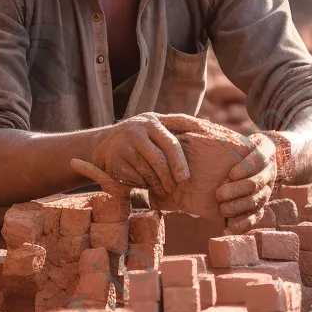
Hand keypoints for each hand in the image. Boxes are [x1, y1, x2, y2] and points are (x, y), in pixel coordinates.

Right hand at [70, 113, 189, 200]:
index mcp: (151, 121)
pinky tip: (147, 185)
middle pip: (160, 159)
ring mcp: (124, 146)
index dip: (180, 162)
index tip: (185, 177)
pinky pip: (137, 179)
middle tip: (178, 186)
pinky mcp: (115, 162)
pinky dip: (145, 185)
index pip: (171, 142)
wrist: (101, 145)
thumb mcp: (155, 125)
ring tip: (165, 190)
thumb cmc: (138, 137)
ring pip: (149, 172)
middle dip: (171, 176)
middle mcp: (136, 130)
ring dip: (159, 184)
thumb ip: (176, 125)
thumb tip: (210, 127)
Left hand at [215, 132, 276, 233]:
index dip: (246, 167)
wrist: (268, 160)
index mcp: (266, 152)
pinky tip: (229, 228)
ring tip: (222, 210)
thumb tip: (196, 127)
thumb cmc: (243, 146)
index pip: (259, 158)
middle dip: (237, 190)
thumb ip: (225, 134)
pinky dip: (243, 224)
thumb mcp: (240, 136)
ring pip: (256, 202)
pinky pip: (256, 217)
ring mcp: (267, 191)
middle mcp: (269, 173)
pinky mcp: (261, 205)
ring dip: (239, 207)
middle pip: (256, 184)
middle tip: (219, 194)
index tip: (231, 173)